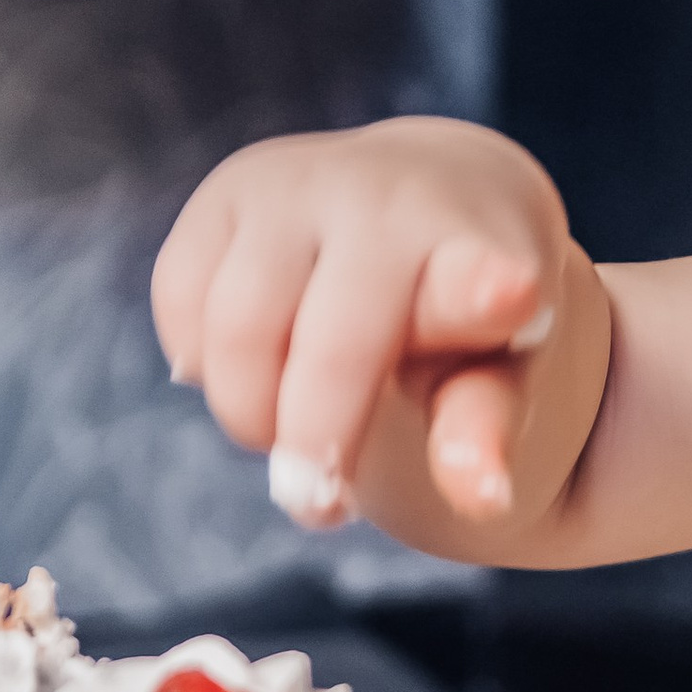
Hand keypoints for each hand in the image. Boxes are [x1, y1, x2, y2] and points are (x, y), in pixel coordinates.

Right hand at [152, 119, 577, 531]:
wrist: (431, 195)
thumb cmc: (474, 310)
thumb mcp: (501, 371)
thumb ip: (483, 430)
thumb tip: (478, 498)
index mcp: (485, 246)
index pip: (482, 275)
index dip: (484, 293)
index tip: (510, 294)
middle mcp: (389, 198)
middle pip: (331, 348)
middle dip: (316, 447)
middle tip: (321, 509)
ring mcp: (298, 182)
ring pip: (237, 330)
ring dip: (252, 413)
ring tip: (295, 436)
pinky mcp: (225, 192)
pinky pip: (181, 300)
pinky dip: (204, 361)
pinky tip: (257, 366)